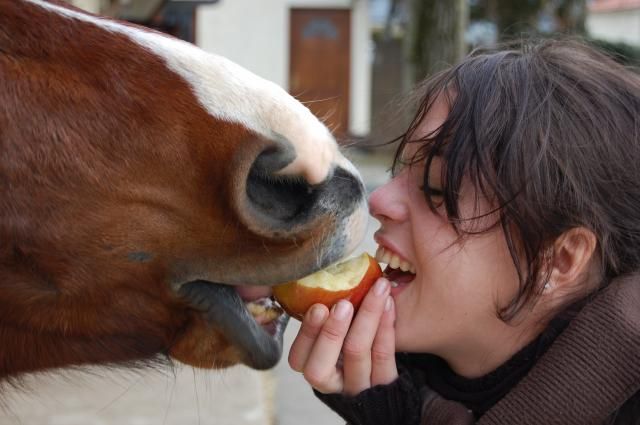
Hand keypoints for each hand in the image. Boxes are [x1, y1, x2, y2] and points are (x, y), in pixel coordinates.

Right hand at [288, 277, 396, 395]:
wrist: (389, 374)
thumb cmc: (353, 340)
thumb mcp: (335, 332)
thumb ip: (325, 315)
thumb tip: (320, 275)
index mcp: (314, 368)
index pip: (299, 358)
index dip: (307, 333)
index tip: (318, 306)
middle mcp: (332, 383)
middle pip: (321, 367)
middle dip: (330, 333)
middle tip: (343, 304)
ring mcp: (358, 387)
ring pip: (357, 354)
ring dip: (366, 317)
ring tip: (377, 290)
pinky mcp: (384, 384)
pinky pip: (384, 355)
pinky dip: (386, 325)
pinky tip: (389, 302)